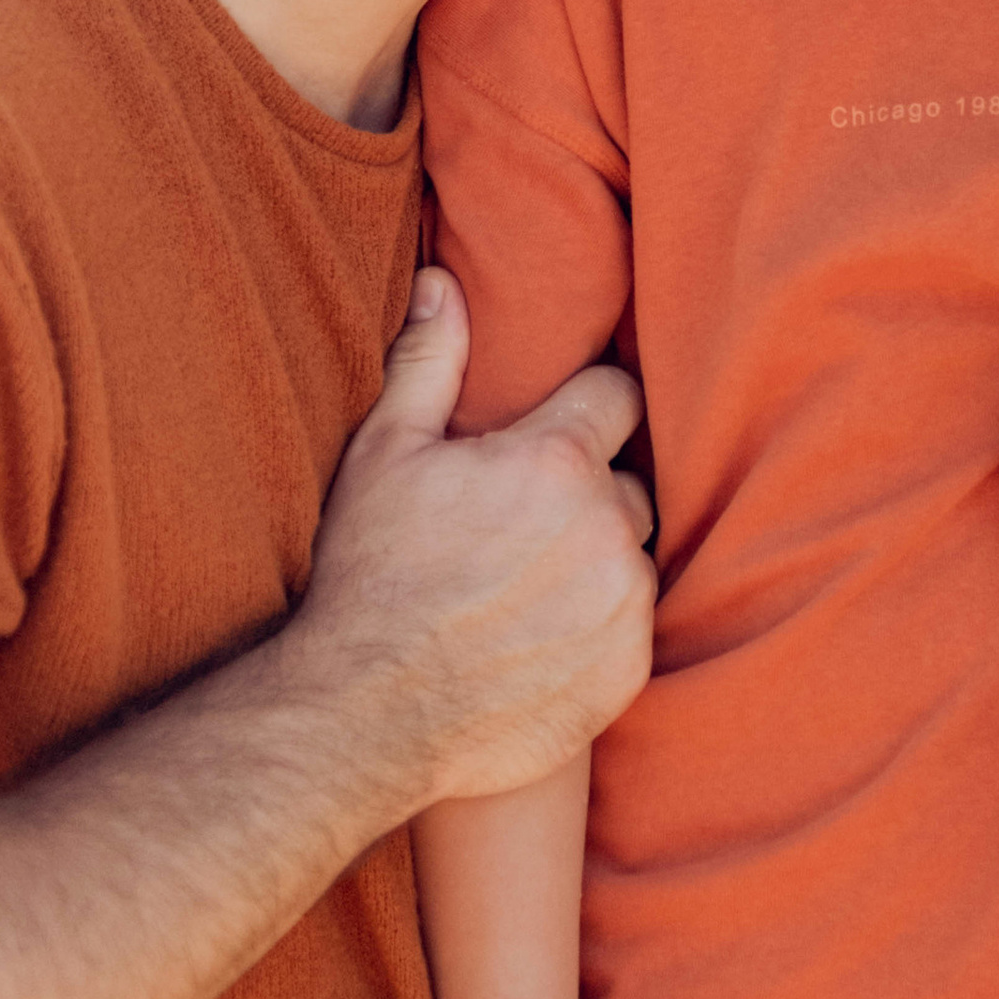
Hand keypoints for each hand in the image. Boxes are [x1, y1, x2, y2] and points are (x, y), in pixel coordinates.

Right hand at [297, 268, 658, 804]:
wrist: (367, 716)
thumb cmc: (368, 579)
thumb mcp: (382, 457)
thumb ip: (428, 364)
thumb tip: (443, 282)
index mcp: (555, 461)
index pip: (617, 397)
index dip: (588, 408)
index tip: (559, 431)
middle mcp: (606, 525)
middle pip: (628, 483)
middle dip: (588, 496)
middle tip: (520, 529)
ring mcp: (623, 601)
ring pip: (631, 557)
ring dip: (595, 563)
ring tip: (524, 589)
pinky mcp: (629, 666)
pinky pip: (631, 626)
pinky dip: (597, 627)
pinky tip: (537, 639)